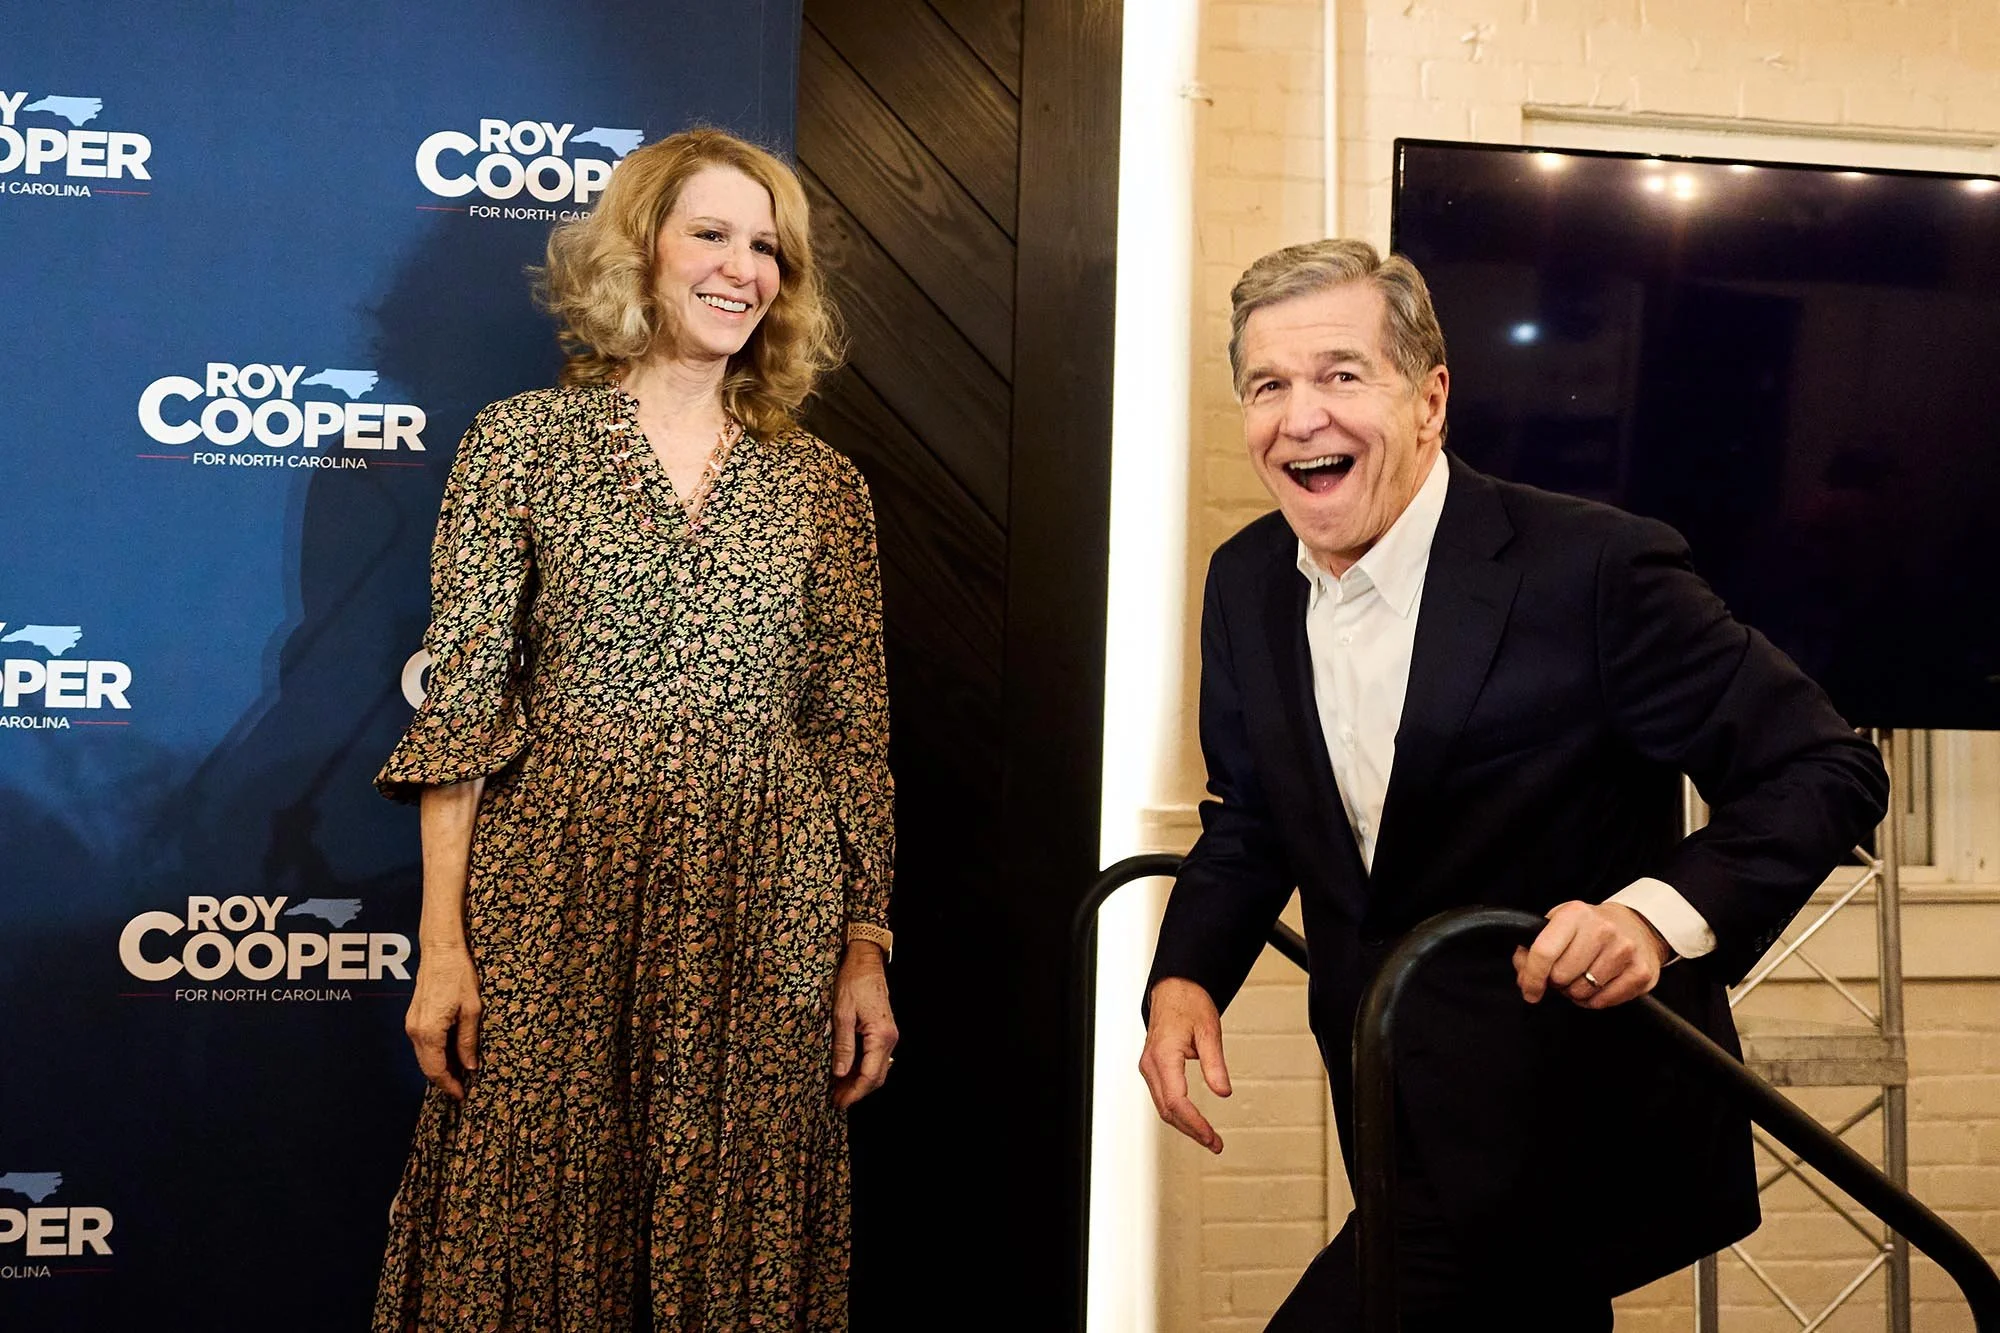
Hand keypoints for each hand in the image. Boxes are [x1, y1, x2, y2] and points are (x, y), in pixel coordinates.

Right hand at [405, 943, 480, 1098]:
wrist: (440, 952)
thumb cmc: (458, 975)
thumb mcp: (472, 1010)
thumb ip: (468, 1040)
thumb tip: (469, 1066)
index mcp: (429, 1031)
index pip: (436, 1070)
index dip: (449, 1085)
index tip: (461, 1095)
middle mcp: (415, 1031)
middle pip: (427, 1067)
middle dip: (444, 1081)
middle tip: (462, 1089)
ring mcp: (412, 1024)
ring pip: (424, 1057)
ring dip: (440, 1068)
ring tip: (460, 1073)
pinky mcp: (413, 1018)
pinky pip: (423, 1045)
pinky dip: (436, 1054)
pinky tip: (452, 1055)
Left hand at [831, 941, 897, 1108]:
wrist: (865, 962)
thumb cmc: (853, 983)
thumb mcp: (842, 1014)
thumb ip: (843, 1046)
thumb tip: (840, 1074)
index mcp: (881, 1036)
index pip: (870, 1076)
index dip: (854, 1093)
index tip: (839, 1103)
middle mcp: (889, 1039)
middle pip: (877, 1077)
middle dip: (857, 1092)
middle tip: (836, 1101)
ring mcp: (888, 1036)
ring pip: (877, 1069)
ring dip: (859, 1082)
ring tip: (838, 1090)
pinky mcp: (882, 1032)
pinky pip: (875, 1058)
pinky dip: (862, 1069)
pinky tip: (846, 1072)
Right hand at [1138, 977, 1232, 1153]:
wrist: (1174, 987)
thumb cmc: (1189, 1004)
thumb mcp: (1209, 1031)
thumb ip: (1215, 1064)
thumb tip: (1223, 1092)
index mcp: (1163, 1055)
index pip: (1176, 1100)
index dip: (1194, 1123)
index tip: (1211, 1137)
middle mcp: (1151, 1064)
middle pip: (1167, 1109)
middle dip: (1191, 1130)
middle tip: (1215, 1144)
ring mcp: (1149, 1066)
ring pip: (1163, 1106)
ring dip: (1184, 1124)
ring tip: (1208, 1137)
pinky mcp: (1153, 1067)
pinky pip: (1162, 1096)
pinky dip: (1178, 1112)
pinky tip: (1193, 1120)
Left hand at [1513, 901, 1670, 1009]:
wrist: (1636, 925)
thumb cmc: (1590, 927)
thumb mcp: (1559, 924)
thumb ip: (1533, 947)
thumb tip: (1524, 978)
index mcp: (1575, 914)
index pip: (1543, 951)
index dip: (1532, 977)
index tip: (1529, 990)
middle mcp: (1602, 930)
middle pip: (1561, 976)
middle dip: (1556, 982)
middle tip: (1564, 973)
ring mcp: (1624, 951)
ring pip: (1582, 992)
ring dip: (1575, 992)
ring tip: (1582, 977)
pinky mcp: (1640, 973)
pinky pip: (1604, 1001)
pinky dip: (1595, 1000)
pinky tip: (1598, 986)